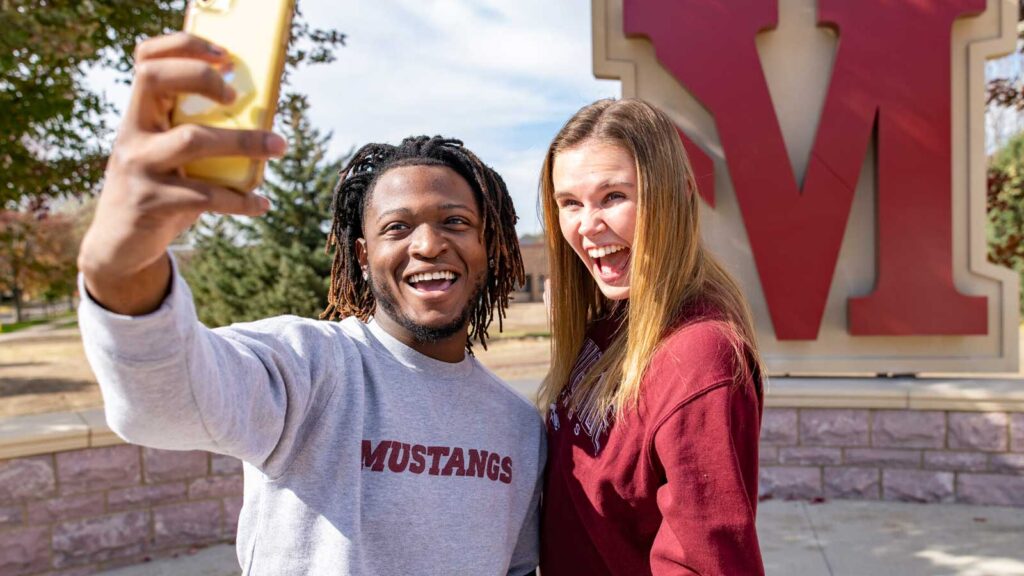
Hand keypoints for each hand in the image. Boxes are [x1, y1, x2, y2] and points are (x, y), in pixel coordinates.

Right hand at [78, 33, 286, 314]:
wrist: (118, 245)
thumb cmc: (158, 190)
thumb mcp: (166, 156)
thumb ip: (194, 133)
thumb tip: (262, 119)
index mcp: (139, 115)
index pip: (146, 60)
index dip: (181, 46)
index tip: (223, 55)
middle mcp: (132, 134)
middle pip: (156, 81)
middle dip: (201, 78)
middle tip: (237, 96)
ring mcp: (138, 167)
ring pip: (192, 140)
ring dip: (242, 141)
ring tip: (278, 146)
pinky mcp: (152, 203)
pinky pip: (206, 196)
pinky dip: (240, 200)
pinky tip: (261, 204)